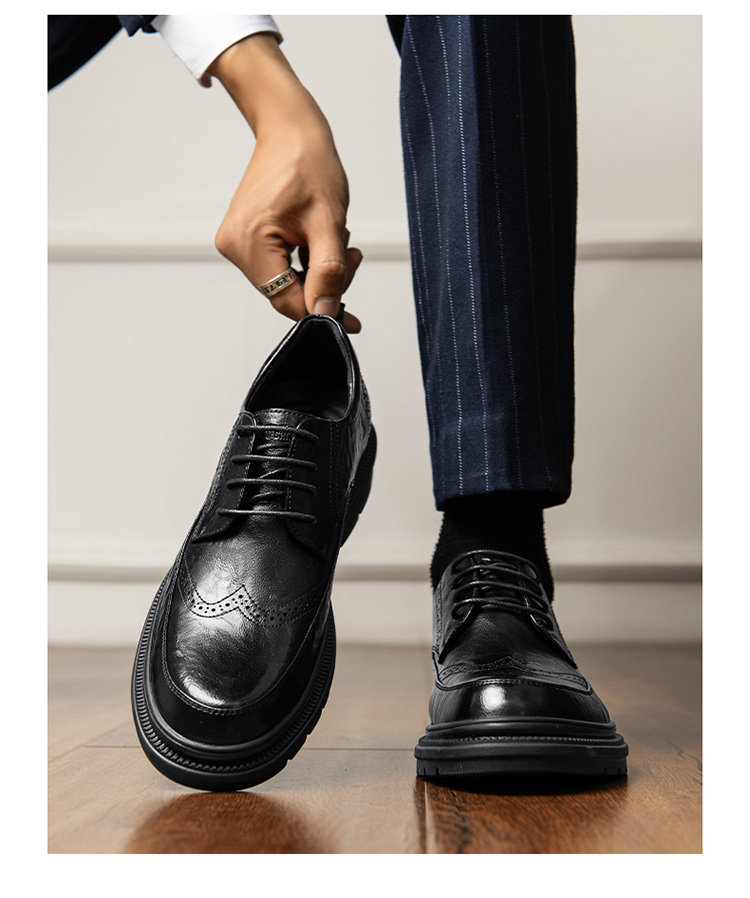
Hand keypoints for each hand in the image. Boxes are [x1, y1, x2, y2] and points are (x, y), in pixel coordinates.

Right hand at [210, 34, 361, 332]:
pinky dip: (305, 261)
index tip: (351, 317)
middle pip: (286, 294)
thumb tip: (325, 312)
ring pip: (286, 282)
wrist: (290, 129)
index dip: (322, 309)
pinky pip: (280, 267)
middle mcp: (234, 246)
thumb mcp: (329, 222)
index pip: (287, 300)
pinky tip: (318, 239)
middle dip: (323, 283)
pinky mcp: (245, 239)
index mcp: (248, 243)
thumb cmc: (309, 164)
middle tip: (350, 255)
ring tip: (335, 238)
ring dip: (317, 270)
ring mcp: (237, 243)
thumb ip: (328, 272)